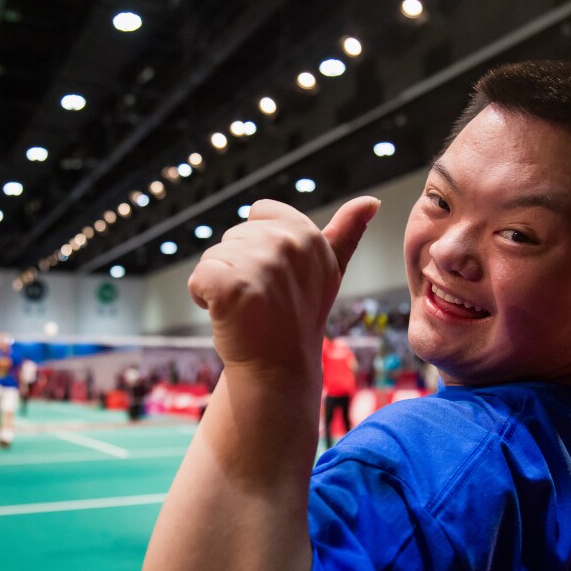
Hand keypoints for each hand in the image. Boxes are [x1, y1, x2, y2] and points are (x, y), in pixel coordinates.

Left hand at [188, 197, 379, 380]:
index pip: (259, 213)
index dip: (259, 244)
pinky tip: (226, 316)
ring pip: (214, 255)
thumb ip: (346, 232)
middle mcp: (285, 244)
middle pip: (234, 235)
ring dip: (221, 283)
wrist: (277, 370)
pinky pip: (198, 278)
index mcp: (308, 235)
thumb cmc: (296, 318)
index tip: (276, 276)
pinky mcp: (228, 285)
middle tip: (263, 299)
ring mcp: (257, 264)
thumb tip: (371, 201)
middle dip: (239, 265)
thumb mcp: (329, 271)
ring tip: (248, 309)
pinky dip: (202, 298)